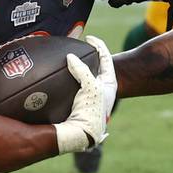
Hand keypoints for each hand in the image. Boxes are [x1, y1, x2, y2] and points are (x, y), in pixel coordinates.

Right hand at [53, 36, 114, 153]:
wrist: (80, 134)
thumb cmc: (91, 110)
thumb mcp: (90, 87)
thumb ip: (82, 70)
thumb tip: (71, 57)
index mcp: (110, 83)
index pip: (106, 58)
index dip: (98, 45)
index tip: (88, 38)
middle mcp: (102, 88)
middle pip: (96, 66)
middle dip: (88, 55)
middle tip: (78, 47)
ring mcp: (91, 95)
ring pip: (86, 75)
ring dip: (79, 66)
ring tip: (69, 58)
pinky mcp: (81, 100)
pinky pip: (75, 84)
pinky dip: (70, 77)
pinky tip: (62, 75)